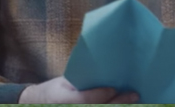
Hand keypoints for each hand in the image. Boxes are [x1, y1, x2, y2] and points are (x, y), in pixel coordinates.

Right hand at [18, 76, 138, 103]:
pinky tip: (123, 104)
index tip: (114, 88)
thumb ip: (81, 80)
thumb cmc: (54, 90)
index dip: (101, 95)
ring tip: (134, 101)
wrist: (40, 104)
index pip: (86, 100)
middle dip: (118, 103)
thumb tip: (104, 71)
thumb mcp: (63, 81)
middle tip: (134, 95)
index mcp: (63, 99)